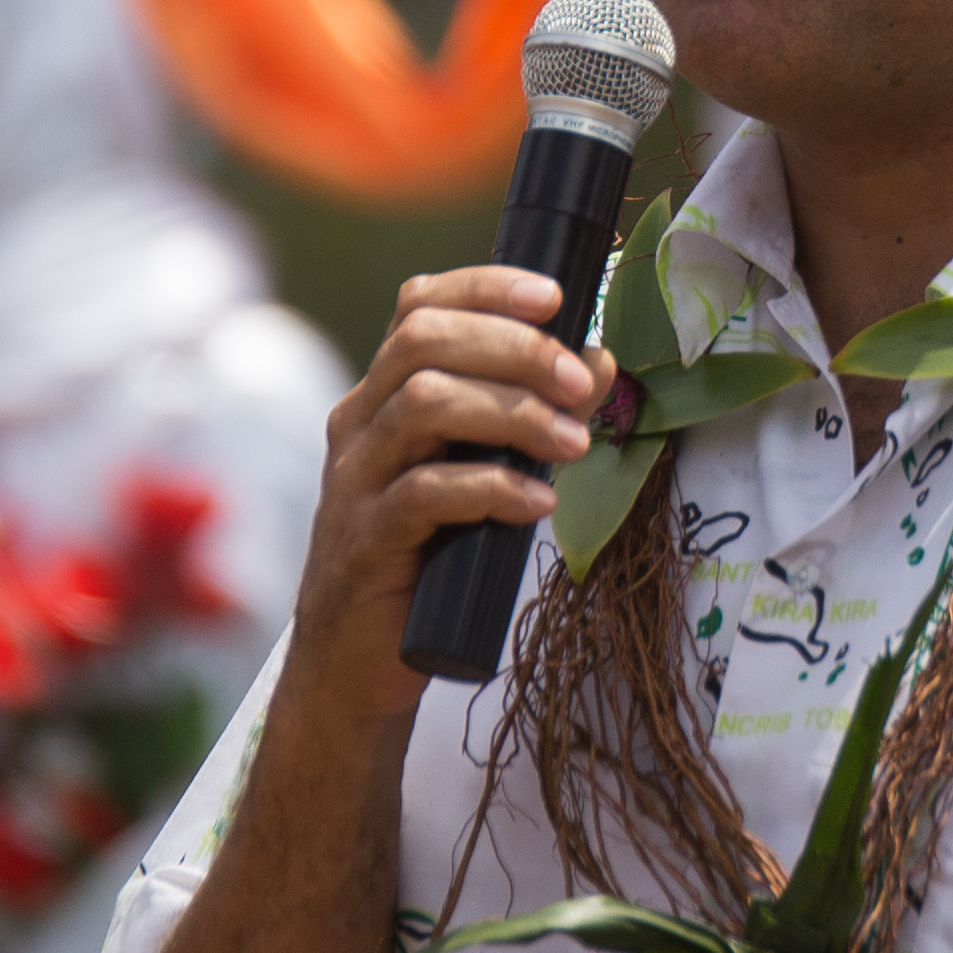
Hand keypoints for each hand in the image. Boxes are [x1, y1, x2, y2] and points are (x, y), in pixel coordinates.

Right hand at [289, 265, 614, 722]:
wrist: (355, 666)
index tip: (555, 296)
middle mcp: (359, 425)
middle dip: (514, 349)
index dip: (485, 287)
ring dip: (512, 414)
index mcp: (381, 396)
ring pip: (422, 404)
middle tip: (581, 385)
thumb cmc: (424, 563)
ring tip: (572, 446)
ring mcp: (355, 481)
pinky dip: (490, 489)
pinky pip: (424, 493)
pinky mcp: (365, 540)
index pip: (419, 306)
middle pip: (423, 342)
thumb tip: (597, 363)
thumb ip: (525, 418)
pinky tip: (535, 503)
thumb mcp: (477, 477)